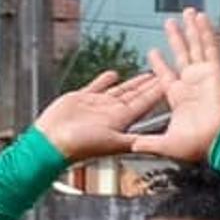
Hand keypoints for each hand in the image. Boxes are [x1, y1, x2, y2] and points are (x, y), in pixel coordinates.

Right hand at [33, 70, 161, 162]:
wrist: (51, 142)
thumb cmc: (79, 146)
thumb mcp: (112, 142)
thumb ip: (134, 140)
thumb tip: (157, 144)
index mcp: (120, 122)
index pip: (144, 104)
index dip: (156, 93)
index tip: (169, 83)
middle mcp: (111, 114)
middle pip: (136, 96)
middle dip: (150, 86)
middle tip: (164, 74)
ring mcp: (97, 106)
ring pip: (120, 90)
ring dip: (134, 82)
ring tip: (147, 73)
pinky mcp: (82, 99)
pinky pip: (97, 86)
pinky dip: (106, 80)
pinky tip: (114, 73)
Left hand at [130, 8, 219, 161]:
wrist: (218, 143)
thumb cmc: (197, 146)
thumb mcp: (165, 144)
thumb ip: (148, 143)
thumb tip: (132, 147)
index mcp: (179, 98)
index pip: (166, 75)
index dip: (159, 64)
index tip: (152, 51)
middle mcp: (192, 84)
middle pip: (181, 54)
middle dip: (176, 38)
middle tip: (170, 23)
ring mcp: (204, 75)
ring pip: (196, 46)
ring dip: (191, 29)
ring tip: (188, 12)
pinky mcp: (215, 72)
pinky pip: (210, 47)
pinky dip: (206, 32)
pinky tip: (202, 18)